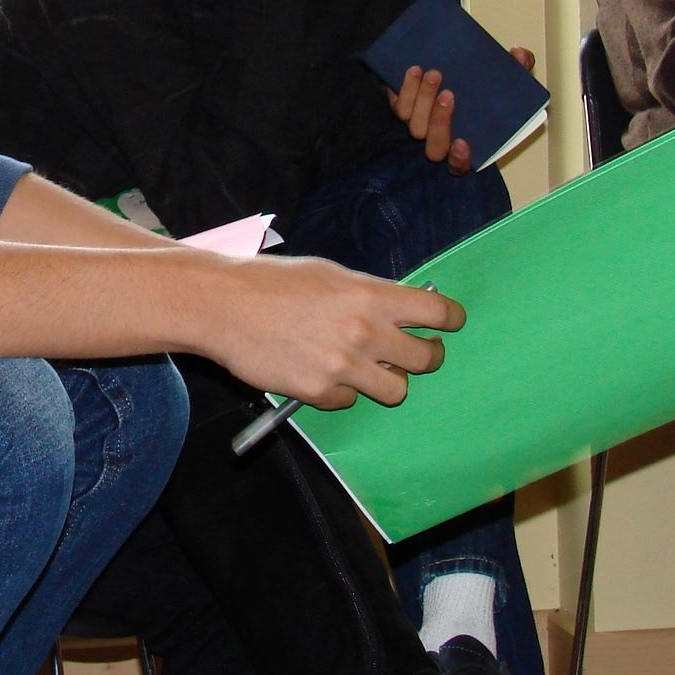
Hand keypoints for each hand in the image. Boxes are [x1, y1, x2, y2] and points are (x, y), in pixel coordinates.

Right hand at [200, 253, 463, 407]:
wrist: (224, 306)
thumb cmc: (272, 282)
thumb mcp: (329, 274)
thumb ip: (367, 293)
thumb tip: (397, 308)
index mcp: (371, 297)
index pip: (437, 313)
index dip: (450, 319)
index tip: (450, 323)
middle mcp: (365, 333)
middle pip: (427, 359)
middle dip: (428, 356)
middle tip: (419, 353)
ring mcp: (343, 367)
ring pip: (396, 390)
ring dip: (388, 379)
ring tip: (371, 369)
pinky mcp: (319, 392)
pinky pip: (349, 401)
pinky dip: (343, 391)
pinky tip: (324, 373)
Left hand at [389, 46, 533, 172]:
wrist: (443, 67)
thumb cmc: (478, 84)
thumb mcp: (504, 77)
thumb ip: (517, 69)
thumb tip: (519, 54)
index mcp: (465, 144)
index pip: (459, 166)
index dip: (459, 159)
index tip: (462, 143)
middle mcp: (439, 140)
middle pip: (434, 147)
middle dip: (440, 122)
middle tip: (448, 94)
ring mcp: (420, 126)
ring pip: (415, 127)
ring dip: (422, 101)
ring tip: (433, 75)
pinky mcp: (404, 108)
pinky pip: (400, 107)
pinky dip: (405, 90)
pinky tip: (415, 71)